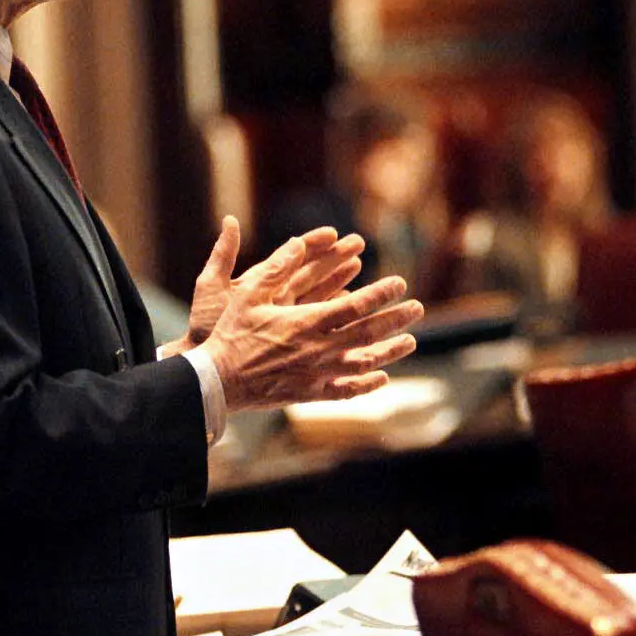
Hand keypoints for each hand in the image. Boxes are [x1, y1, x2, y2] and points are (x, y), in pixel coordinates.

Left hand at [165, 220, 366, 356]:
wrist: (205, 366)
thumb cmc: (204, 326)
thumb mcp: (211, 286)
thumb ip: (223, 254)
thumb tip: (231, 220)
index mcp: (259, 282)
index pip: (291, 257)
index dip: (312, 243)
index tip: (333, 232)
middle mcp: (275, 298)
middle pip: (311, 273)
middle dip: (334, 257)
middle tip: (358, 242)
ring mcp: (285, 319)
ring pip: (319, 296)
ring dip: (339, 281)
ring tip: (358, 265)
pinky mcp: (292, 340)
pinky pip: (319, 324)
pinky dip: (334, 314)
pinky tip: (350, 306)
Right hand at [201, 235, 422, 411]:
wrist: (217, 380)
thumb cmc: (231, 333)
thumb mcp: (248, 293)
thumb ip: (275, 268)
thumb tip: (297, 242)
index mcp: (306, 322)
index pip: (355, 306)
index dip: (380, 294)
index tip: (399, 283)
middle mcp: (317, 349)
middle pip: (367, 333)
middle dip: (396, 319)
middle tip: (417, 308)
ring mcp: (316, 374)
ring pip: (363, 363)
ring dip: (390, 351)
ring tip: (410, 341)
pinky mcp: (309, 394)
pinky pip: (345, 391)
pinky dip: (367, 385)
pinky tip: (382, 377)